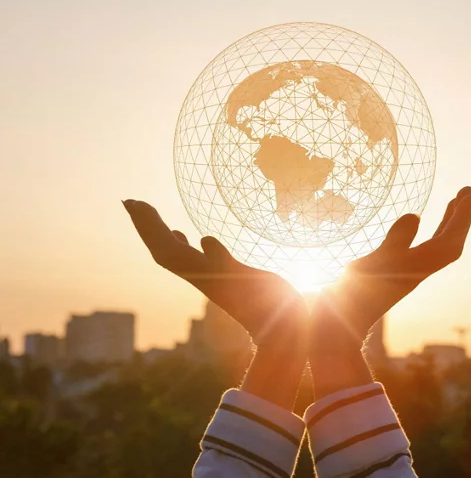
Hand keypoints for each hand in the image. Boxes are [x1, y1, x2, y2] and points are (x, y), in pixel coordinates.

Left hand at [122, 200, 306, 348]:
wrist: (281, 328)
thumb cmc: (270, 304)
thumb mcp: (248, 278)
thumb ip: (224, 260)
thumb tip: (204, 239)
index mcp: (202, 272)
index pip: (165, 247)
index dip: (149, 226)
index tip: (133, 203)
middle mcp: (200, 274)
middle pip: (162, 249)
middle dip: (146, 225)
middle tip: (129, 201)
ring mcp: (208, 276)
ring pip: (174, 252)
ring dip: (159, 231)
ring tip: (146, 213)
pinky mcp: (221, 276)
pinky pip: (190, 256)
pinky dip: (180, 242)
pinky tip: (180, 235)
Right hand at [313, 186, 470, 348]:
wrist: (339, 322)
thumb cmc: (357, 293)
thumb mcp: (377, 261)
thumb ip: (397, 239)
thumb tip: (416, 215)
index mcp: (419, 267)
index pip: (451, 241)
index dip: (463, 218)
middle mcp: (418, 269)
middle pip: (450, 242)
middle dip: (461, 216)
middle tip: (470, 192)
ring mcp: (406, 271)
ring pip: (437, 245)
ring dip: (447, 222)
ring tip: (454, 203)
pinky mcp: (392, 271)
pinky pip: (421, 247)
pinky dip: (427, 231)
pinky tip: (418, 223)